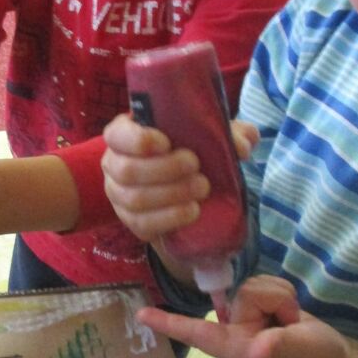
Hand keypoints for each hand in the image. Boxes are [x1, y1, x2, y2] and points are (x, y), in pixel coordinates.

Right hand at [101, 114, 257, 241]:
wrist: (185, 188)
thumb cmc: (190, 150)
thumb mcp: (209, 135)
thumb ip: (229, 133)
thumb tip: (243, 144)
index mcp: (124, 135)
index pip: (116, 135)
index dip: (137, 140)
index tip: (166, 142)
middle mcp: (114, 164)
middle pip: (127, 170)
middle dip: (164, 169)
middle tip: (195, 166)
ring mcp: (119, 195)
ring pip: (135, 199)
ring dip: (171, 194)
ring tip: (202, 188)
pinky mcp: (132, 221)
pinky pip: (142, 224)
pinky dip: (170, 218)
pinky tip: (192, 210)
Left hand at [136, 275, 357, 357]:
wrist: (333, 355)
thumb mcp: (301, 352)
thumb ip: (281, 347)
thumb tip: (260, 348)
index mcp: (235, 347)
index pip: (196, 332)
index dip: (169, 323)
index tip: (140, 316)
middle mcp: (234, 329)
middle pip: (240, 293)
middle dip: (272, 301)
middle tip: (288, 323)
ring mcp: (245, 314)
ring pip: (253, 283)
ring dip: (280, 298)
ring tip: (290, 319)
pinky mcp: (257, 301)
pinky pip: (265, 280)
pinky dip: (284, 294)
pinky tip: (290, 311)